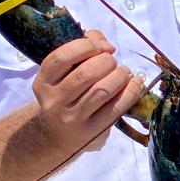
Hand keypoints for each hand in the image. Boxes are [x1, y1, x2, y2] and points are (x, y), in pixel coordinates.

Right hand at [32, 29, 145, 153]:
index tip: (103, 46)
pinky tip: (136, 83)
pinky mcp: (91, 132)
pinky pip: (115, 108)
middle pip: (85, 74)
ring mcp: (72, 118)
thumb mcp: (63, 76)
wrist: (57, 137)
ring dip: (120, 75)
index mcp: (43, 82)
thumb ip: (81, 51)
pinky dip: (131, 91)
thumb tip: (105, 43)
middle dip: (106, 61)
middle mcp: (54, 101)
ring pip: (101, 90)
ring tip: (125, 72)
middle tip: (113, 62)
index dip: (86, 46)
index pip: (61, 58)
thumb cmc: (66, 97)